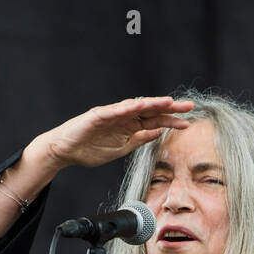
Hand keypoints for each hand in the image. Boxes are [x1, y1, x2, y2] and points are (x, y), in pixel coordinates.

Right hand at [35, 96, 194, 169]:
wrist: (64, 151)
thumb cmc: (89, 149)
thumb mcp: (121, 149)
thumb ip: (139, 140)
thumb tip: (159, 132)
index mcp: (129, 126)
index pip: (154, 121)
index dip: (171, 121)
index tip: (187, 123)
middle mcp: (123, 117)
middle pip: (150, 110)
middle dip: (169, 108)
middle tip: (188, 106)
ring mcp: (111, 114)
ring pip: (136, 106)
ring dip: (153, 103)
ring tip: (169, 102)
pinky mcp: (98, 115)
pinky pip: (115, 110)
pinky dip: (128, 107)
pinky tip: (141, 105)